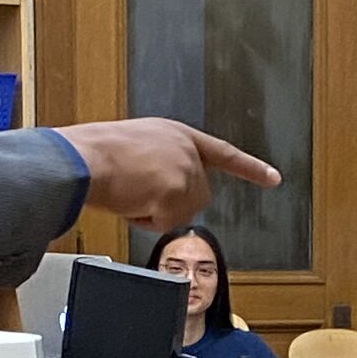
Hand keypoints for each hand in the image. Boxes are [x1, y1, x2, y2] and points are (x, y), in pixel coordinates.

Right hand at [60, 117, 277, 228]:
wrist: (83, 159)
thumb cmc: (96, 155)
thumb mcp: (134, 147)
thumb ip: (159, 163)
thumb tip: (158, 192)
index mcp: (177, 134)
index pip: (222, 153)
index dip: (249, 168)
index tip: (273, 178)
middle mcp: (187, 149)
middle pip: (197, 196)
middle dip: (170, 203)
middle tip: (138, 193)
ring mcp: (185, 170)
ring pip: (183, 212)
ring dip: (155, 212)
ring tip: (129, 192)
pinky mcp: (178, 190)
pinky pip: (165, 223)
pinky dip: (145, 221)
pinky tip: (129, 201)